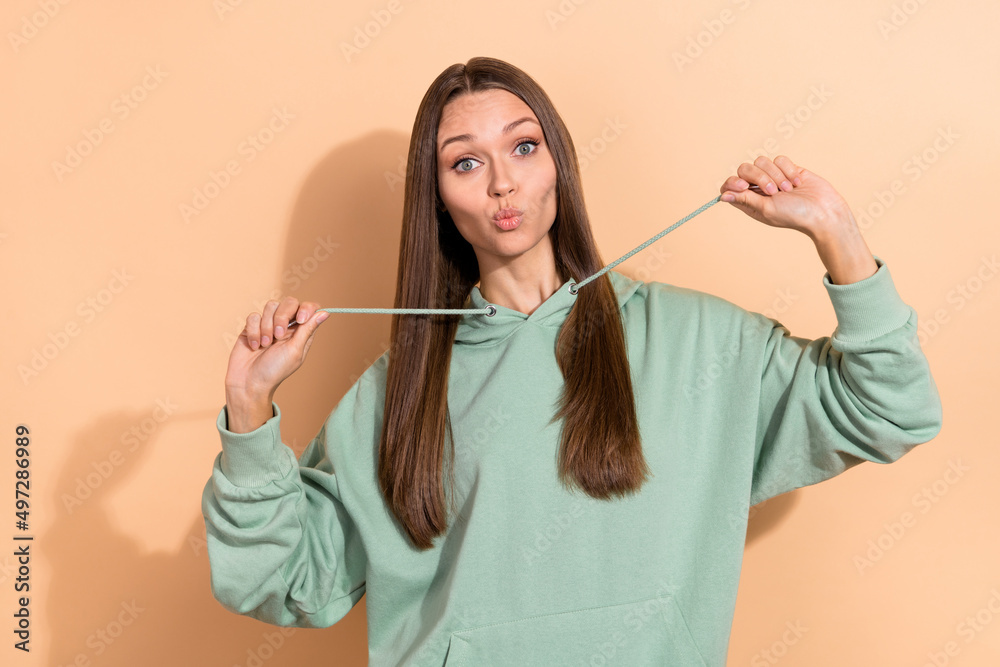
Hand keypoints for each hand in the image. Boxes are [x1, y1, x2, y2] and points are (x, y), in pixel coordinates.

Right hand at [224, 297, 329, 401]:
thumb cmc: (274, 371)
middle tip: (278, 336)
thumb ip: (307, 330)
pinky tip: (254, 346)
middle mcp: (286, 325)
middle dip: (282, 317)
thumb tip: (325, 313)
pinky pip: (253, 316)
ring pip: (270, 306)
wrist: (248, 382)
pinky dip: (254, 331)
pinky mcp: (252, 326)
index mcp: (301, 331)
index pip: (309, 308)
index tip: (300, 319)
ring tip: (265, 345)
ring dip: (266, 327)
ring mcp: (268, 324)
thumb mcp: (295, 351)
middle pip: (289, 302)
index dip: (306, 308)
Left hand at [719, 156, 853, 237]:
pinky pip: (780, 159)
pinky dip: (788, 170)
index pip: (729, 185)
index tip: (743, 186)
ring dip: (776, 175)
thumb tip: (722, 196)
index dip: (733, 182)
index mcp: (749, 201)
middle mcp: (758, 188)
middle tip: (773, 191)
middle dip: (759, 177)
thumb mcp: (766, 209)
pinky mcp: (788, 168)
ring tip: (788, 189)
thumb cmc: (794, 215)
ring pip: (762, 161)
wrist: (823, 210)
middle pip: (744, 169)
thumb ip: (745, 199)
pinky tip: (797, 182)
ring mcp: (773, 176)